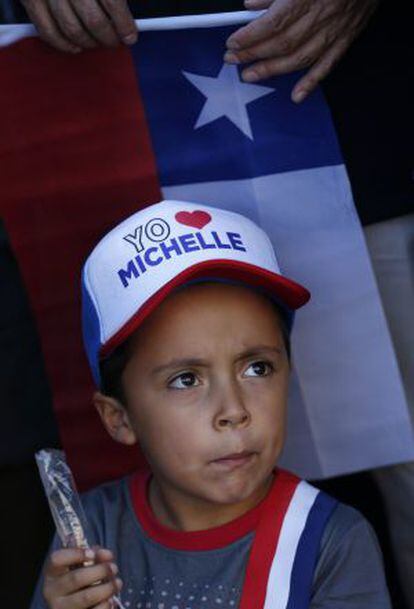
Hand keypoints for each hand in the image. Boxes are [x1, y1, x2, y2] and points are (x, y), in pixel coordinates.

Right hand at [21, 0, 136, 52]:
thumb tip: (125, 12)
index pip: (113, 3)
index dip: (124, 25)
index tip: (130, 36)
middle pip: (94, 21)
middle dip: (108, 38)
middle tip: (114, 41)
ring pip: (72, 30)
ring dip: (89, 43)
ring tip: (96, 42)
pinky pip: (47, 30)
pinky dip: (63, 44)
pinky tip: (75, 46)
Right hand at [43, 546, 121, 608]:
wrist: (73, 605)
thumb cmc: (80, 579)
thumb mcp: (83, 564)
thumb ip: (94, 555)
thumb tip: (106, 555)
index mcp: (52, 573)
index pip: (57, 559)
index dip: (76, 554)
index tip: (93, 553)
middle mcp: (52, 591)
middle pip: (76, 578)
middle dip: (100, 571)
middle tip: (114, 568)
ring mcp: (61, 608)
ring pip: (86, 597)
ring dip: (107, 588)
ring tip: (117, 583)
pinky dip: (105, 605)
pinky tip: (110, 600)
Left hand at [224, 0, 378, 101]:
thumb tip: (251, 4)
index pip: (274, 22)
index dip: (250, 36)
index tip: (232, 43)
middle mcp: (321, 15)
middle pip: (283, 43)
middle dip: (254, 54)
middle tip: (232, 61)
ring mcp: (335, 30)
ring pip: (300, 58)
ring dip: (273, 70)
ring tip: (250, 76)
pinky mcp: (346, 38)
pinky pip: (327, 65)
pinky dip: (311, 83)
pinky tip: (296, 96)